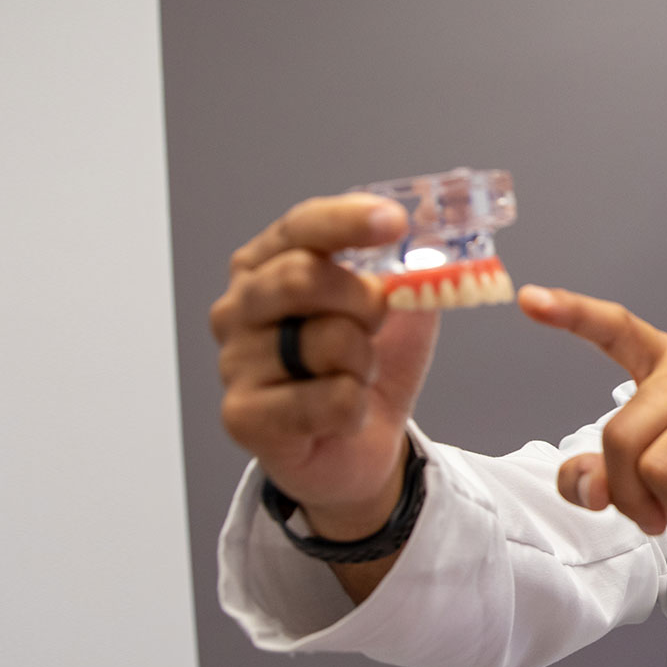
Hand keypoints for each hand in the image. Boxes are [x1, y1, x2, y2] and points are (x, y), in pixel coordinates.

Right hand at [210, 194, 440, 539]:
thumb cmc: (364, 367)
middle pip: (304, 277)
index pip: (301, 227)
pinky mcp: (243, 416)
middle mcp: (239, 307)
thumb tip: (432, 224)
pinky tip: (341, 414)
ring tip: (355, 376)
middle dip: (366, 302)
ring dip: (364, 363)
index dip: (347, 221)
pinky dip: (355, 407)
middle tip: (379, 324)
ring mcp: (234, 361)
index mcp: (266, 265)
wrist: (356, 446)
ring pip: (326, 342)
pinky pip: (329, 399)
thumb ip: (412, 265)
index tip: (395, 222)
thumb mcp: (399, 308)